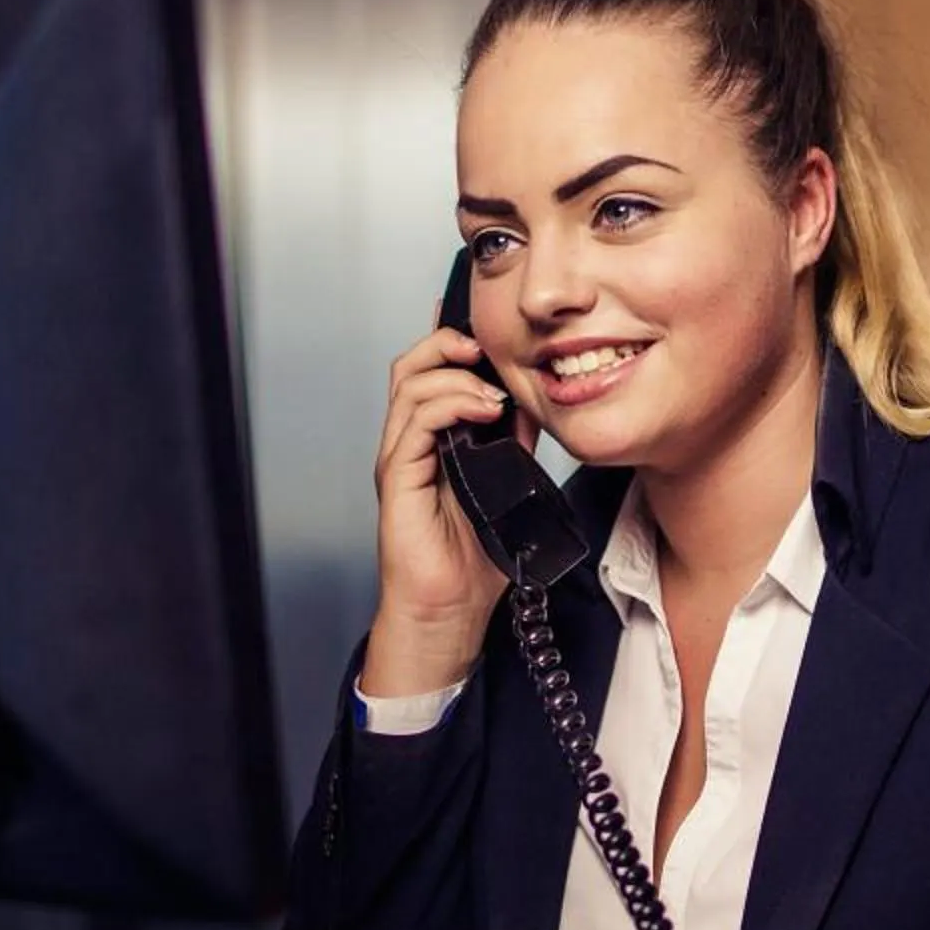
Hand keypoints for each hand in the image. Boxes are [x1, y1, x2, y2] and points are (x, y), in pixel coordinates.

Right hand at [365, 325, 533, 695]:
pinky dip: (448, 407)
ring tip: (493, 389)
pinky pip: (413, 426)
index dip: (449, 337)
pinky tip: (483, 411)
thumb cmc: (471, 557)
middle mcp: (408, 443)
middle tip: (485, 343)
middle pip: (411, 367)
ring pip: (409, 388)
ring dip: (454, 375)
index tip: (481, 318)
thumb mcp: (507, 482)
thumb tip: (533, 399)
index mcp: (430, 439)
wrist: (449, 610)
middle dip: (447, 342)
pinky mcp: (396, 481)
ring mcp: (398, 460)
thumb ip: (512, 440)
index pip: (430, 371)